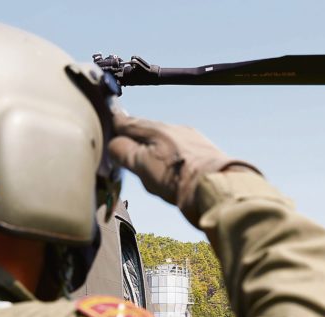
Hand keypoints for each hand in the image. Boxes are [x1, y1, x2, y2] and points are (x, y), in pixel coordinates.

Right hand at [107, 111, 259, 225]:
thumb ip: (123, 151)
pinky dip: (173, 158)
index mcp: (153, 129)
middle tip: (125, 150)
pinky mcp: (204, 152)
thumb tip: (113, 143)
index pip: (126, 122)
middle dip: (135, 139)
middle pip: (146, 131)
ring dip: (156, 149)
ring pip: (165, 140)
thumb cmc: (179, 178)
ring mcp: (191, 139)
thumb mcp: (141, 165)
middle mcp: (173, 128)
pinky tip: (175, 170)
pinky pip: (182, 151)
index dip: (114, 124)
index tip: (107, 122)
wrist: (217, 186)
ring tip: (151, 166)